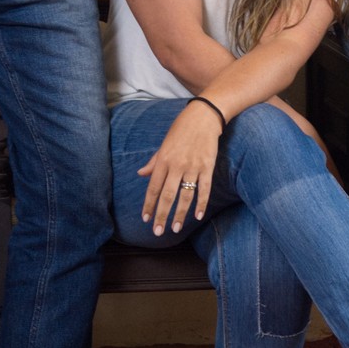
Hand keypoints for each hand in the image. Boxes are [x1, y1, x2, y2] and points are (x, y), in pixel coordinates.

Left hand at [139, 99, 222, 235]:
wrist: (204, 116)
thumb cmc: (181, 129)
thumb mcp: (164, 144)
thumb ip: (154, 161)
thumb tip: (141, 173)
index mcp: (163, 160)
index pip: (153, 187)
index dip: (148, 204)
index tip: (145, 219)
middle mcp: (176, 165)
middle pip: (167, 196)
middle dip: (161, 215)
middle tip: (158, 232)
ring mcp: (193, 167)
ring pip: (185, 196)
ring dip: (180, 214)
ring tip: (175, 229)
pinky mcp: (207, 167)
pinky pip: (204, 189)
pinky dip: (202, 204)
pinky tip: (198, 216)